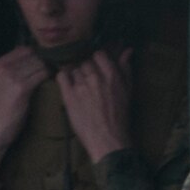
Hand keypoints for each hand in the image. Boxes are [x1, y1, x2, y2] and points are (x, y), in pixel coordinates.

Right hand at [0, 47, 51, 175]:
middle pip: (34, 55)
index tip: (48, 64)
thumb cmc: (1, 112)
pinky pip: (42, 75)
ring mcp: (11, 76)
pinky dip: (50, 78)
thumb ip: (14, 72)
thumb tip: (37, 62)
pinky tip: (54, 84)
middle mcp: (3, 66)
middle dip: (46, 62)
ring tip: (58, 78)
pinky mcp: (20, 88)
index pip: (25, 49)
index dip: (38, 56)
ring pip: (40, 64)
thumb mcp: (3, 86)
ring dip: (50, 70)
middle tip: (58, 70)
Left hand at [56, 47, 133, 162]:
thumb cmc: (119, 117)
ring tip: (80, 89)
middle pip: (85, 62)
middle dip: (86, 70)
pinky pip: (62, 77)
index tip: (96, 68)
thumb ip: (126, 69)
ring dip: (76, 76)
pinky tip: (68, 85)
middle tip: (88, 82)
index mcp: (111, 75)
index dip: (97, 60)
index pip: (99, 54)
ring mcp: (81, 86)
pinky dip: (63, 78)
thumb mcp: (127, 91)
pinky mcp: (69, 96)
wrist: (107, 139)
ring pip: (74, 70)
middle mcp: (95, 78)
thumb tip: (127, 51)